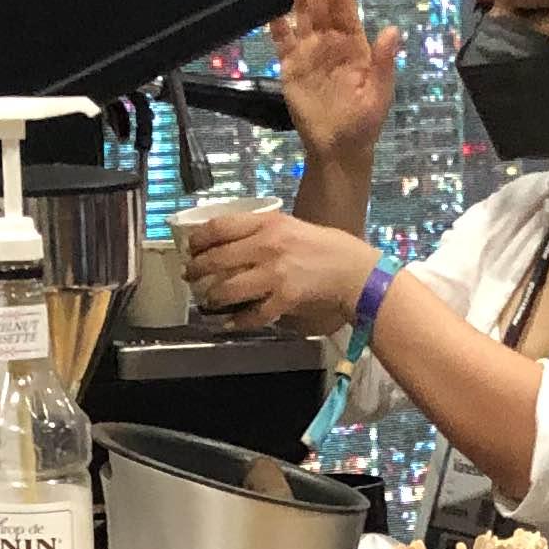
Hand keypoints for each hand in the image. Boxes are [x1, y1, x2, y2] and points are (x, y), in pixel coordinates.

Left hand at [176, 204, 376, 338]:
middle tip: (191, 277)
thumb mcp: (293, 227)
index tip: (191, 248)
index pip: (220, 227)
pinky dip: (237, 322)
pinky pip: (251, 315)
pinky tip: (229, 325)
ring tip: (208, 302)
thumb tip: (230, 244)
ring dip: (212, 298)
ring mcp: (274, 274)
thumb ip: (263, 232)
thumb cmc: (329, 248)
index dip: (198, 240)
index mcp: (269, 223)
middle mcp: (267, 246)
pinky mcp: (284, 299)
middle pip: (217, 259)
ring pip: (227, 289)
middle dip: (197, 270)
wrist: (357, 273)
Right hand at [271, 0, 400, 166]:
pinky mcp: (290, 67)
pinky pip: (281, 40)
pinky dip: (276, 22)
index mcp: (354, 43)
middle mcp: (330, 41)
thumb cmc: (364, 123)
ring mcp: (309, 52)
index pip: (344, 6)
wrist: (339, 149)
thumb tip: (392, 30)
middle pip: (322, 1)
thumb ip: (383, 62)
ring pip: (301, 13)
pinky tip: (271, 3)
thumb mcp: (379, 94)